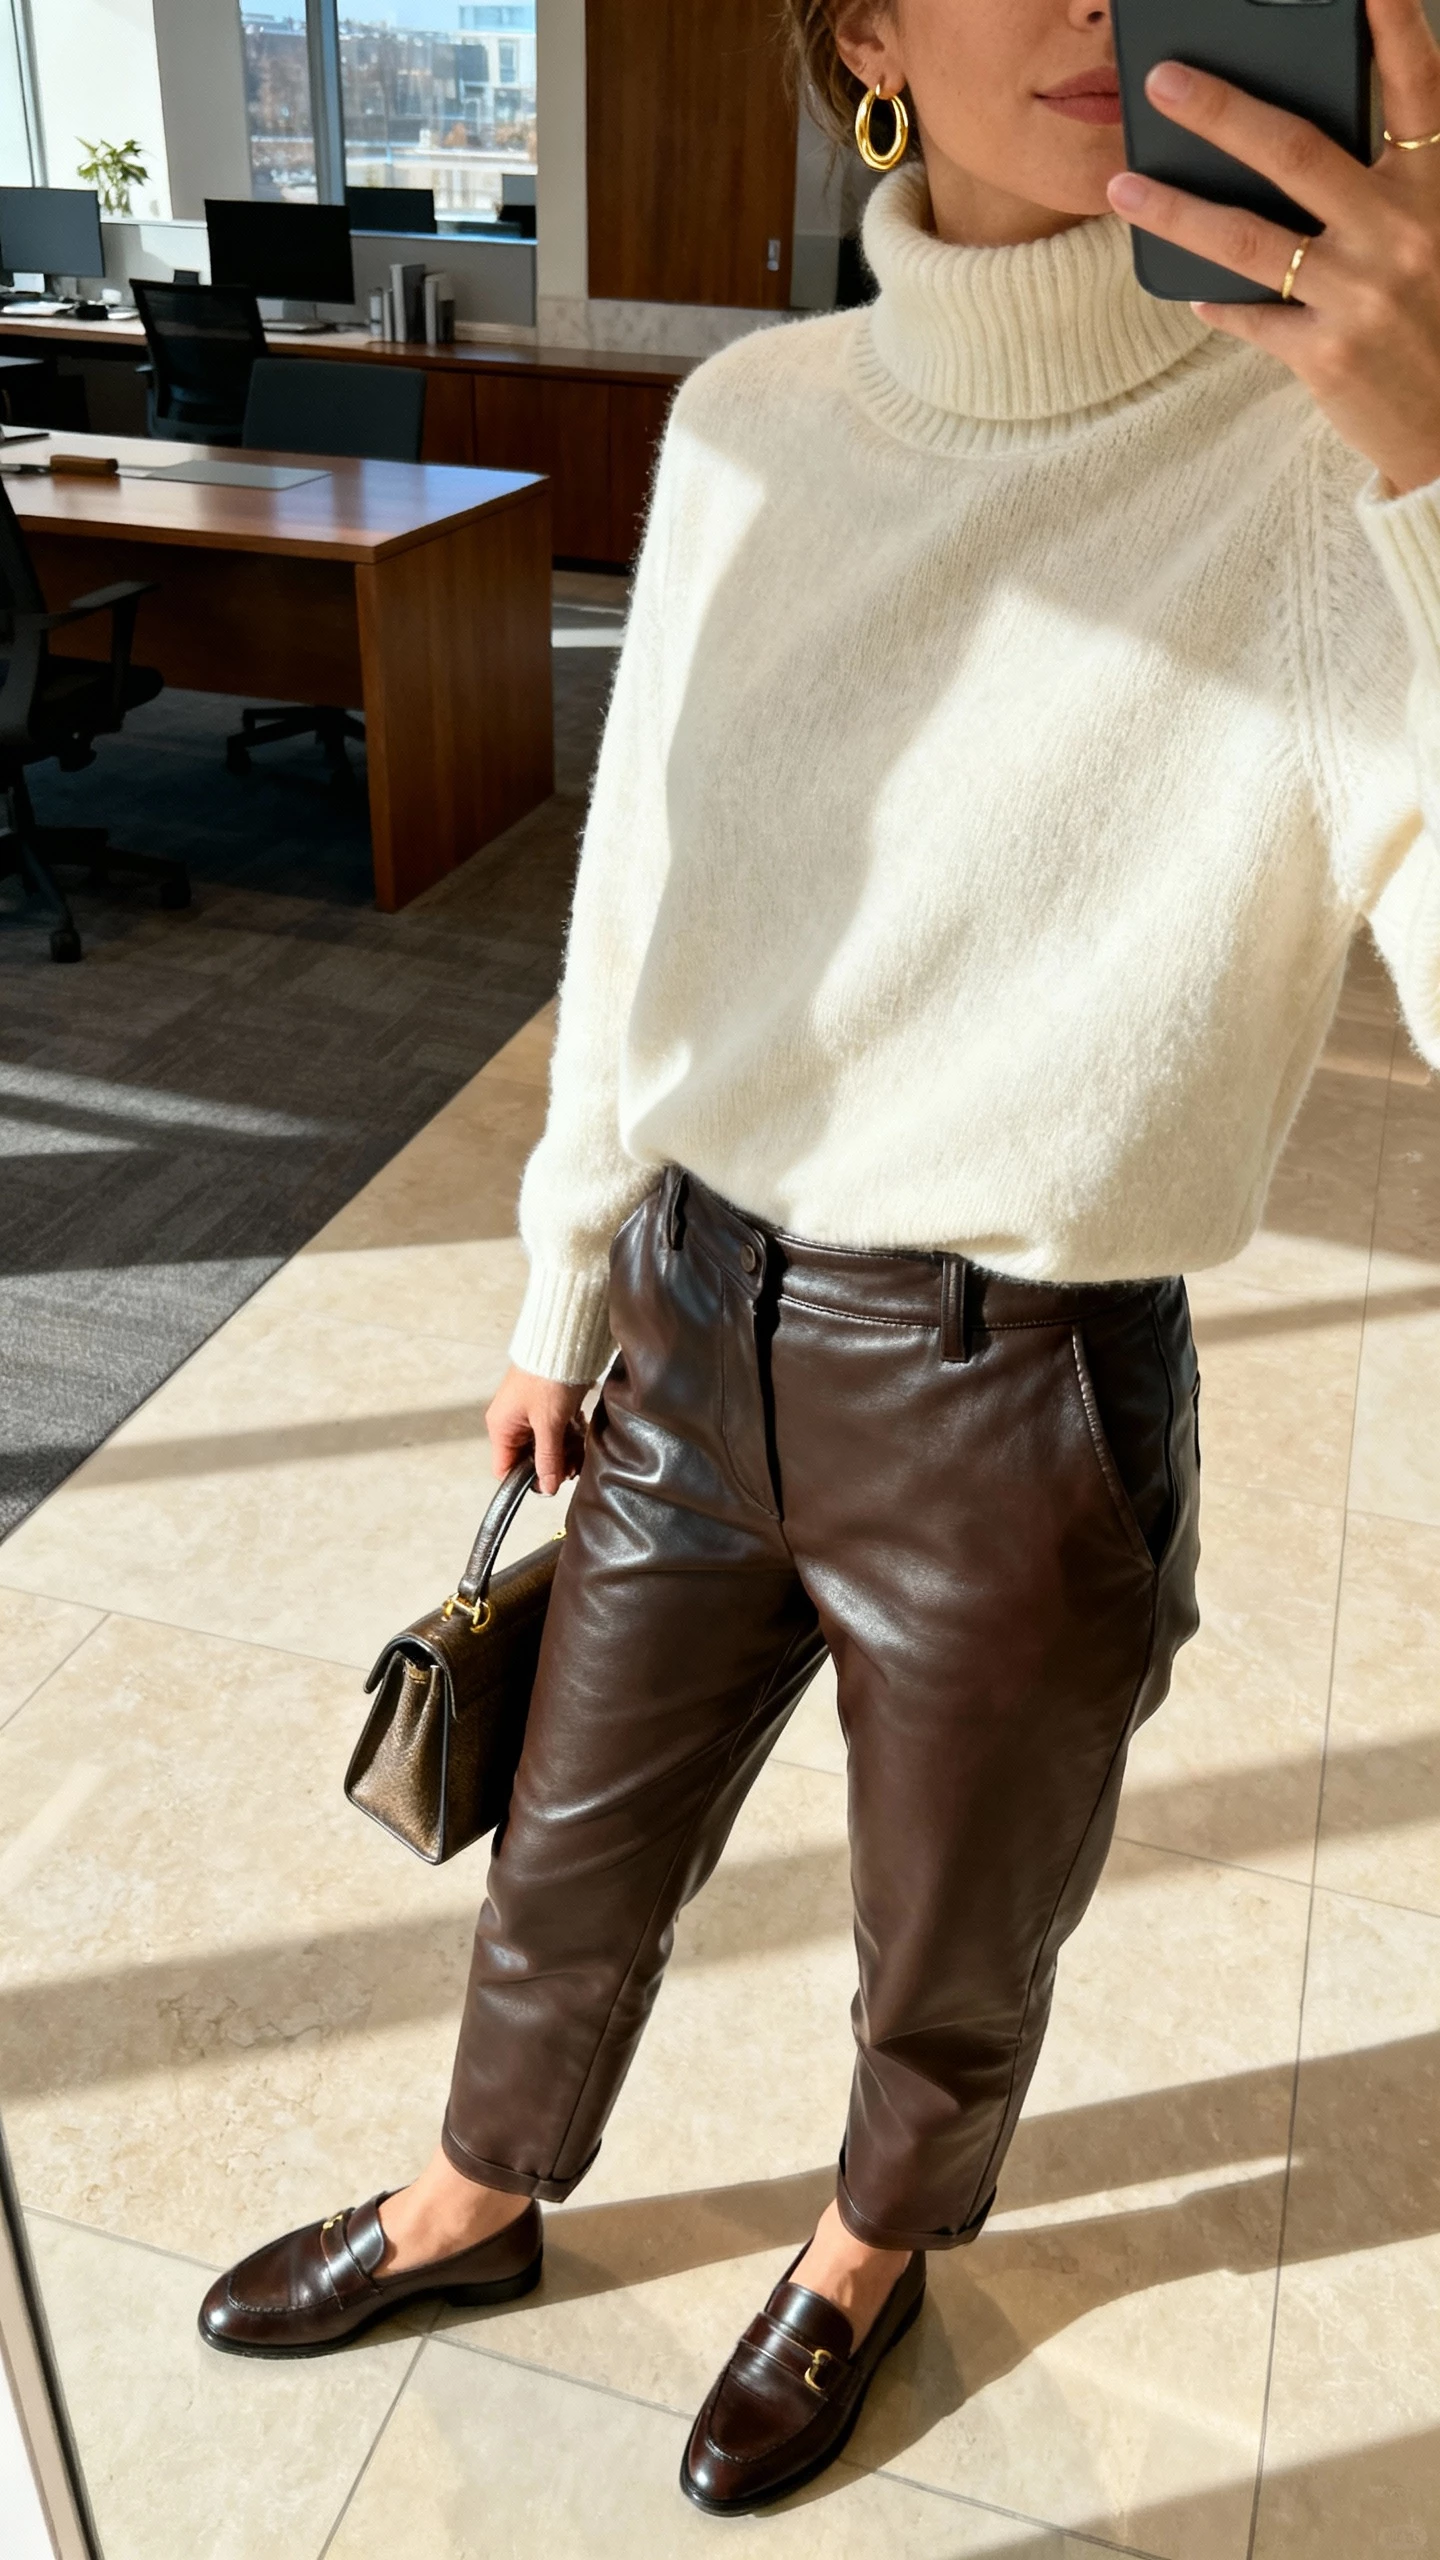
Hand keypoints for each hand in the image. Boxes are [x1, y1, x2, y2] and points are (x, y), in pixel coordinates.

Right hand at [485, 1365, 588, 1496]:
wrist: (564, 1340)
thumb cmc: (547, 1375)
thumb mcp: (549, 1424)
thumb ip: (548, 1458)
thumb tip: (547, 1486)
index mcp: (502, 1427)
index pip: (505, 1468)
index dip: (526, 1480)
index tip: (550, 1482)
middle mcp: (512, 1421)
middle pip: (530, 1458)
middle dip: (553, 1464)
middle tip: (572, 1466)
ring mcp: (531, 1412)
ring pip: (547, 1445)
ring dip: (565, 1451)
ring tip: (579, 1448)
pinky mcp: (549, 1405)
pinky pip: (558, 1430)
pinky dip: (570, 1434)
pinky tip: (581, 1431)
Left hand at [1107, 0, 1439, 494]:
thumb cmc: (1437, 318)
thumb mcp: (1432, 235)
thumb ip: (1386, 189)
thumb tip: (1292, 150)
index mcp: (1434, 188)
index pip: (1413, 87)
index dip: (1389, 24)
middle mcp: (1401, 231)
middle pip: (1296, 151)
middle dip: (1222, 109)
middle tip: (1162, 80)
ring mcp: (1362, 295)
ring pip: (1247, 238)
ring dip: (1176, 208)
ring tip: (1122, 188)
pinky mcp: (1328, 354)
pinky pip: (1251, 316)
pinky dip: (1217, 301)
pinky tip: (1188, 288)